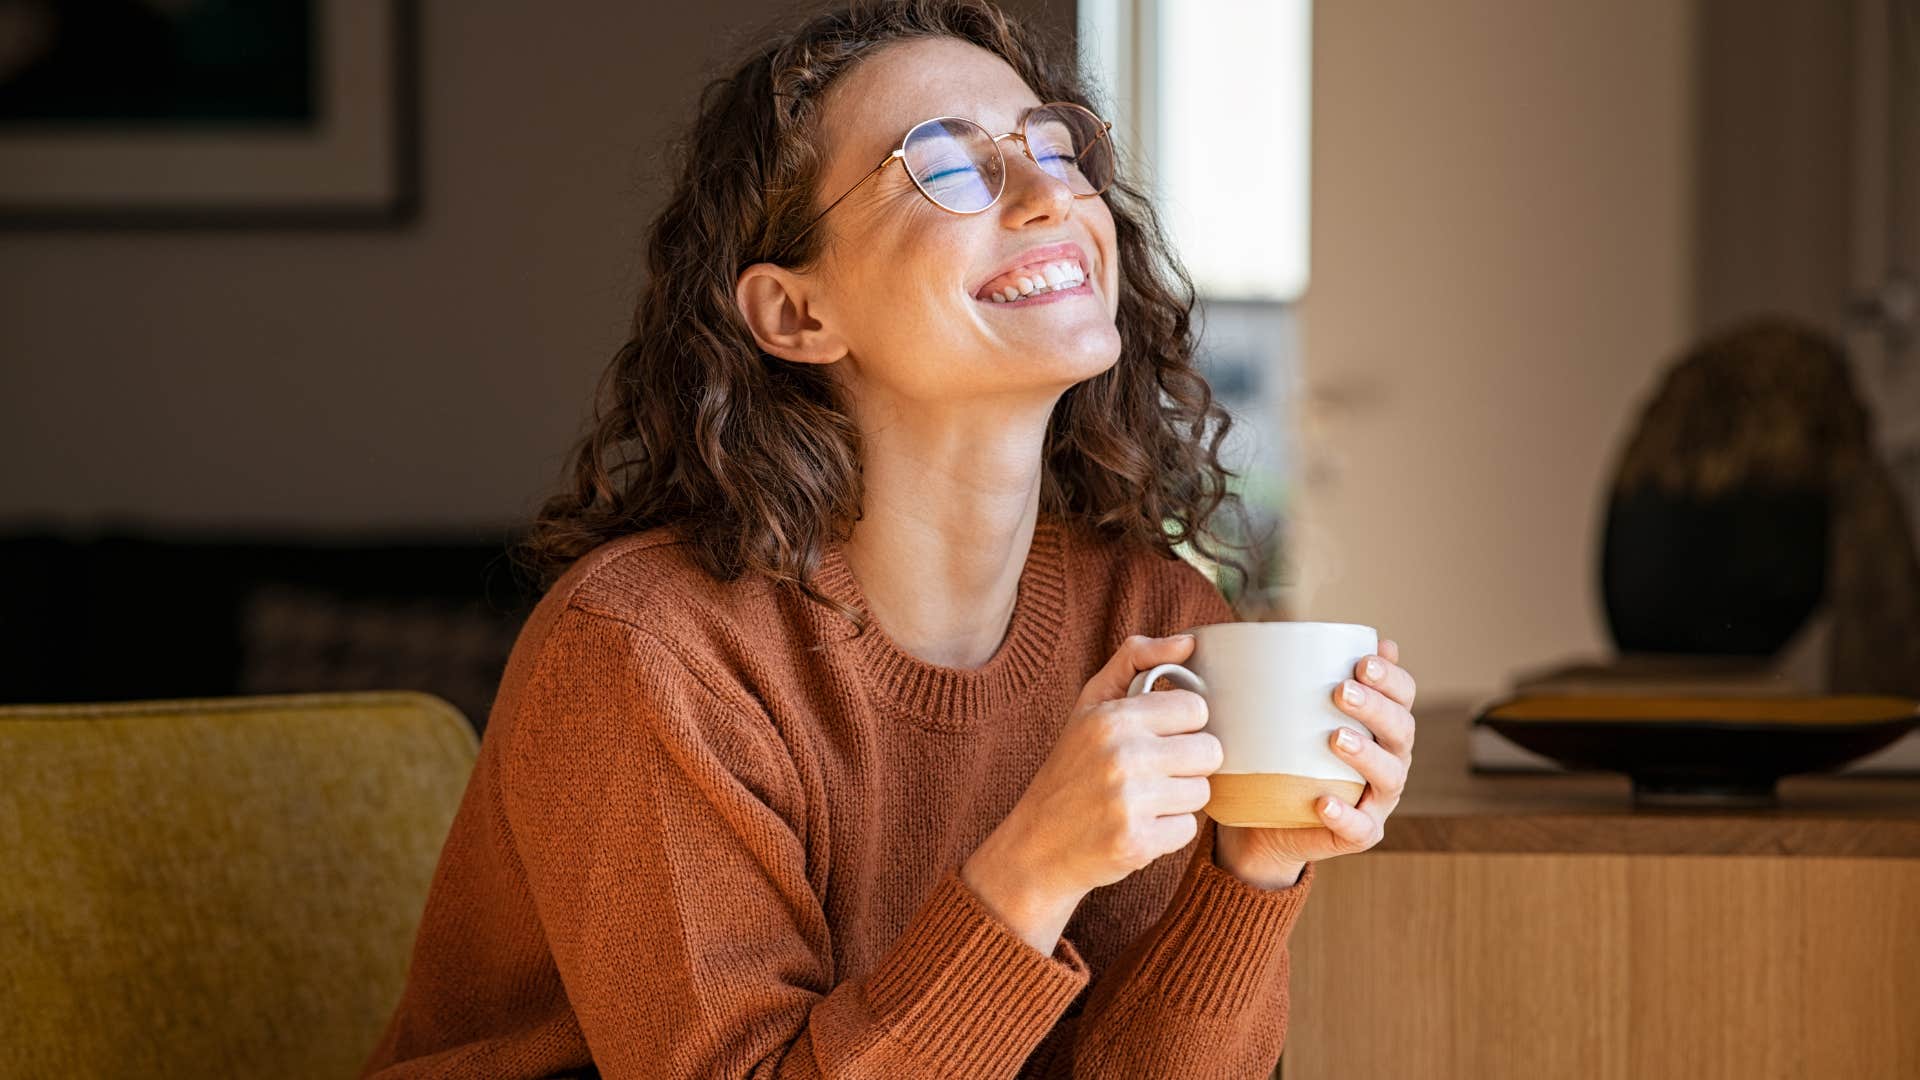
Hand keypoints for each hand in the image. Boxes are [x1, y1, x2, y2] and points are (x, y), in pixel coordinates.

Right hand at [962, 634, 1222, 949]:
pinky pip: (1188, 829)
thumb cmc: (1070, 769)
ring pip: (1202, 792)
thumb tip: (1188, 641)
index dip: (1183, 725)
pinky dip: (1168, 832)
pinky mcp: (1137, 843)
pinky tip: (1138, 827)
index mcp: (1113, 718)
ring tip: (1143, 801)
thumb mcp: (1090, 706)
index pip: (1196, 709)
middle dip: (1188, 764)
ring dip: (1179, 799)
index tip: (1160, 737)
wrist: (1035, 846)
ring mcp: (1130, 802)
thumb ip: (1135, 660)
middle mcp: (1122, 756)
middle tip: (1155, 772)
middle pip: (1209, 752)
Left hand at [1214, 638, 1416, 887]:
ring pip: (1389, 777)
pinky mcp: (1359, 833)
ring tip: (1336, 738)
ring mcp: (1378, 800)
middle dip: (1376, 708)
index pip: (1403, 696)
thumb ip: (1300, 677)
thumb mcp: (1289, 714)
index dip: (1392, 678)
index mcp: (1381, 726)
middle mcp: (1390, 759)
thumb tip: (1289, 629)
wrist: (1266, 821)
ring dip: (1366, 755)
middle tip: (1341, 691)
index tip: (1363, 661)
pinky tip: (1325, 802)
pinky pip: (1360, 828)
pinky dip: (1345, 815)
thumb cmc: (1284, 754)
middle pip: (1401, 731)